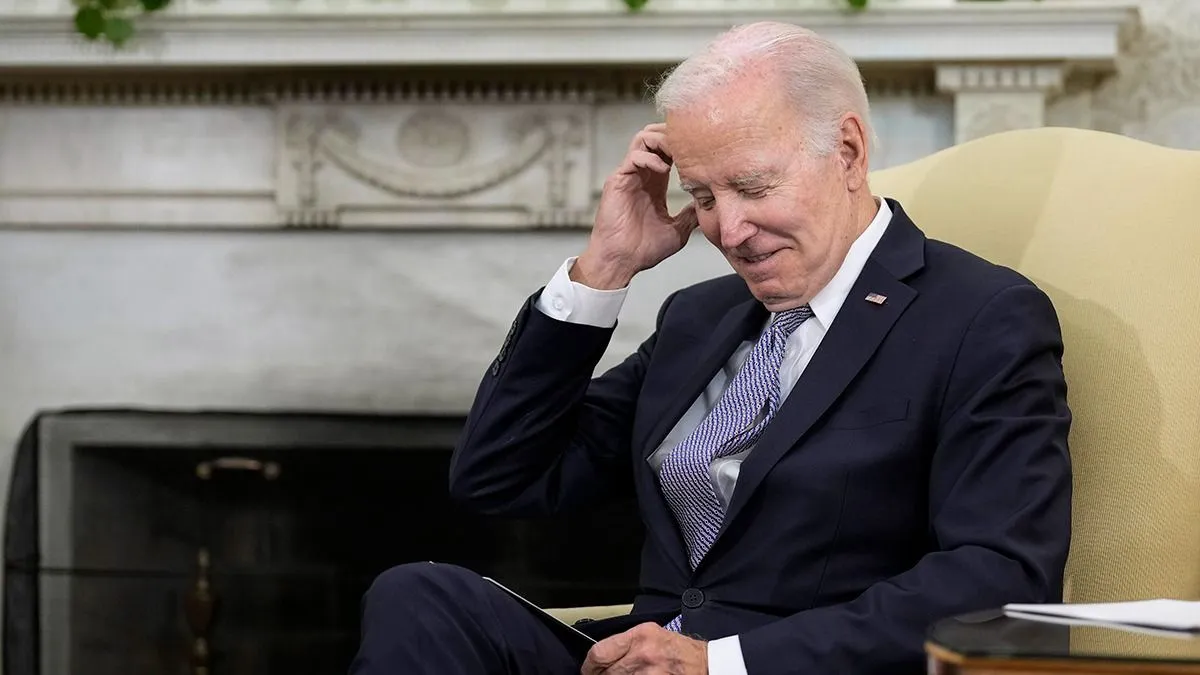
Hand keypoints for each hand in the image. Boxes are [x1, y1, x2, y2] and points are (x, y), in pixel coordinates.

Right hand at [573, 123, 698, 288]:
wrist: (621, 262)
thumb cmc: (643, 250)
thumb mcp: (677, 231)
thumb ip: (690, 215)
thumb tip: (708, 207)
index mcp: (655, 183)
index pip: (668, 150)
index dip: (684, 145)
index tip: (702, 150)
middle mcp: (641, 175)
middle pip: (655, 136)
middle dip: (674, 135)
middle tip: (691, 145)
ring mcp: (629, 176)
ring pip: (643, 139)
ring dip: (662, 140)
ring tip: (677, 152)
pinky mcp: (618, 181)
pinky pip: (634, 157)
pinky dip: (650, 157)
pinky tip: (664, 169)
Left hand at [581, 622, 707, 674]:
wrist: (707, 664)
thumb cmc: (680, 650)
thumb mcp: (652, 634)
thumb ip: (627, 642)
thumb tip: (603, 656)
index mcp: (640, 636)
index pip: (599, 653)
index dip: (589, 666)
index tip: (588, 671)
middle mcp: (643, 654)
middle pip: (607, 673)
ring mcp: (650, 674)